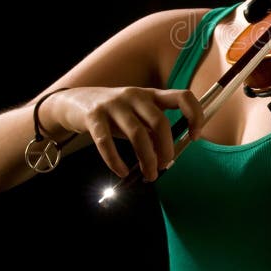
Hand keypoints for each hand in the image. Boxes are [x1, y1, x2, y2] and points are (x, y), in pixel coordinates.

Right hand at [42, 86, 203, 180]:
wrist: (76, 102)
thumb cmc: (116, 114)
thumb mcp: (138, 117)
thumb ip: (153, 132)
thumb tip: (167, 156)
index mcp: (152, 94)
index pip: (183, 96)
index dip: (194, 115)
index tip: (194, 137)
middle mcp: (136, 95)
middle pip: (160, 122)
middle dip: (166, 148)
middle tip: (165, 165)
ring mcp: (114, 104)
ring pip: (137, 134)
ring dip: (146, 159)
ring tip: (149, 175)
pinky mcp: (94, 116)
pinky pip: (107, 142)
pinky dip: (116, 161)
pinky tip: (122, 172)